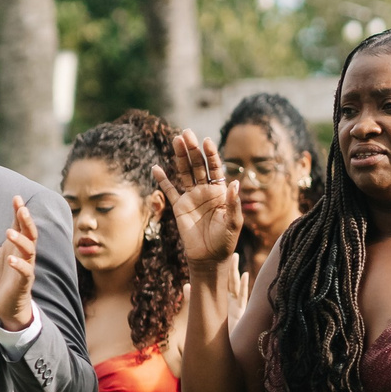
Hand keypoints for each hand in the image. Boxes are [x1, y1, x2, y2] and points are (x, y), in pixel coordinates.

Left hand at [0, 195, 39, 331]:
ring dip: (21, 240)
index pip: (20, 224)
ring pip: (29, 251)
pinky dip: (19, 265)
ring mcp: (24, 268)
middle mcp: (22, 254)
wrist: (2, 304)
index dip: (19, 211)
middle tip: (21, 208)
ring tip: (9, 232)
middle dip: (27, 221)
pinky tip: (11, 259)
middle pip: (30, 234)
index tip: (16, 198)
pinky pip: (25, 272)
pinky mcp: (23, 283)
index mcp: (14, 245)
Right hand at [152, 131, 243, 269]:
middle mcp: (205, 190)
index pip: (215, 168)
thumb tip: (235, 182)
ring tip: (175, 140)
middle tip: (186, 133)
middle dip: (192, 149)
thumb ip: (233, 203)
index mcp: (220, 191)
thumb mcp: (233, 222)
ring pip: (184, 173)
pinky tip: (156, 168)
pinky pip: (169, 191)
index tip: (207, 141)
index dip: (211, 154)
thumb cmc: (225, 241)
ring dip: (179, 157)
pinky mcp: (179, 207)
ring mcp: (191, 197)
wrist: (209, 258)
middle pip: (197, 165)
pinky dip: (162, 180)